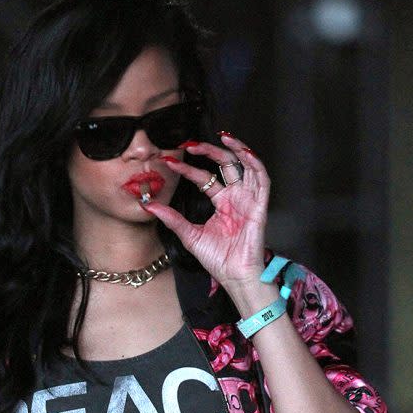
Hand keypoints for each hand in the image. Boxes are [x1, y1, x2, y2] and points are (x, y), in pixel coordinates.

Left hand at [144, 133, 269, 299]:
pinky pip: (262, 179)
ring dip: (237, 148)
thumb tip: (150, 206)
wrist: (234, 276)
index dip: (188, 169)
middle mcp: (235, 197)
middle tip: (191, 144)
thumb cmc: (218, 259)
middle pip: (226, 165)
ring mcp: (248, 200)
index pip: (205, 178)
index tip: (171, 161)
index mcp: (221, 203)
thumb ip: (172, 219)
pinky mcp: (259, 206)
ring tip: (223, 136)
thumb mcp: (189, 235)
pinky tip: (243, 152)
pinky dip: (255, 164)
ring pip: (246, 166)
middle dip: (210, 151)